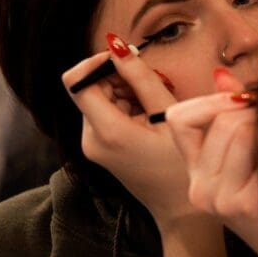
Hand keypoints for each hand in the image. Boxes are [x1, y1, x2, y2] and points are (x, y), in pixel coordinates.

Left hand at [61, 49, 194, 228]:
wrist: (181, 210)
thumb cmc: (181, 166)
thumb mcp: (168, 116)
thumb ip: (141, 78)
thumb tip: (117, 46)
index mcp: (106, 131)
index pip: (76, 80)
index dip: (97, 62)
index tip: (126, 60)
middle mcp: (90, 138)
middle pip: (91, 88)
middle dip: (120, 80)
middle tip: (154, 89)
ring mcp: (93, 145)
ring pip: (101, 99)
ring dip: (127, 94)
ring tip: (156, 109)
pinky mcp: (100, 148)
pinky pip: (107, 114)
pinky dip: (127, 108)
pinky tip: (150, 120)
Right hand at [164, 70, 257, 256]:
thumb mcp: (247, 167)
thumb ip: (230, 122)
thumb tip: (223, 76)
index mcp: (195, 178)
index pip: (179, 118)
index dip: (210, 101)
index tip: (242, 103)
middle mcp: (201, 190)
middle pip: (221, 118)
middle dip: (254, 112)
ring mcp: (223, 198)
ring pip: (240, 127)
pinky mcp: (250, 203)